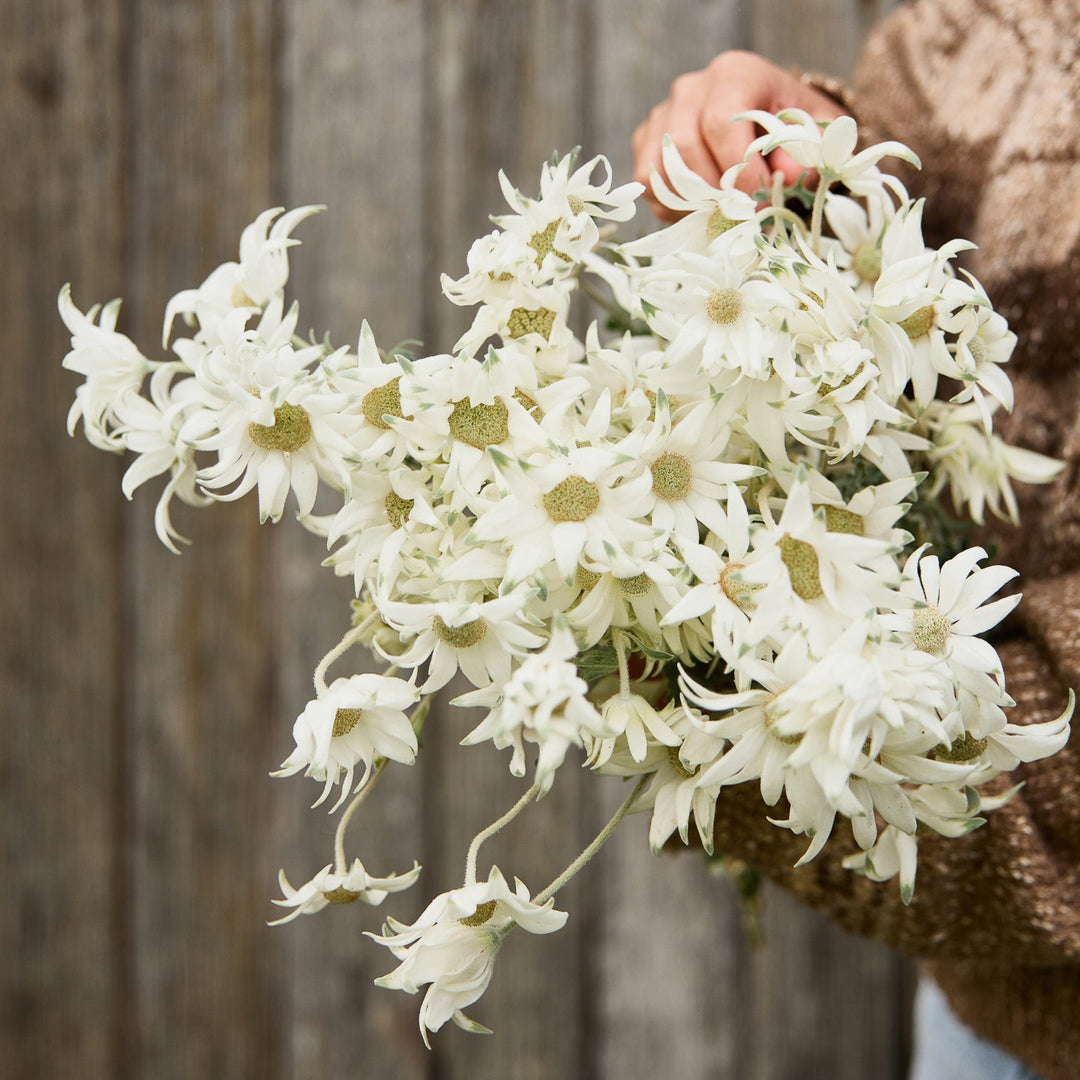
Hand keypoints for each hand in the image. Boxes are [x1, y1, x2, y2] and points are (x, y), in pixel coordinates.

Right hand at [632, 51, 844, 219]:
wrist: (763, 117)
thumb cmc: (788, 125)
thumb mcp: (812, 131)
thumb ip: (808, 151)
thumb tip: (786, 179)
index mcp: (734, 74)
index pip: (720, 122)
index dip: (738, 170)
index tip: (761, 200)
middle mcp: (691, 89)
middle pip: (684, 146)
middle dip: (714, 191)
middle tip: (742, 214)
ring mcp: (662, 115)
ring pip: (659, 169)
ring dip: (692, 202)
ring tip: (724, 212)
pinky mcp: (645, 143)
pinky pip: (648, 185)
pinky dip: (674, 207)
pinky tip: (703, 208)